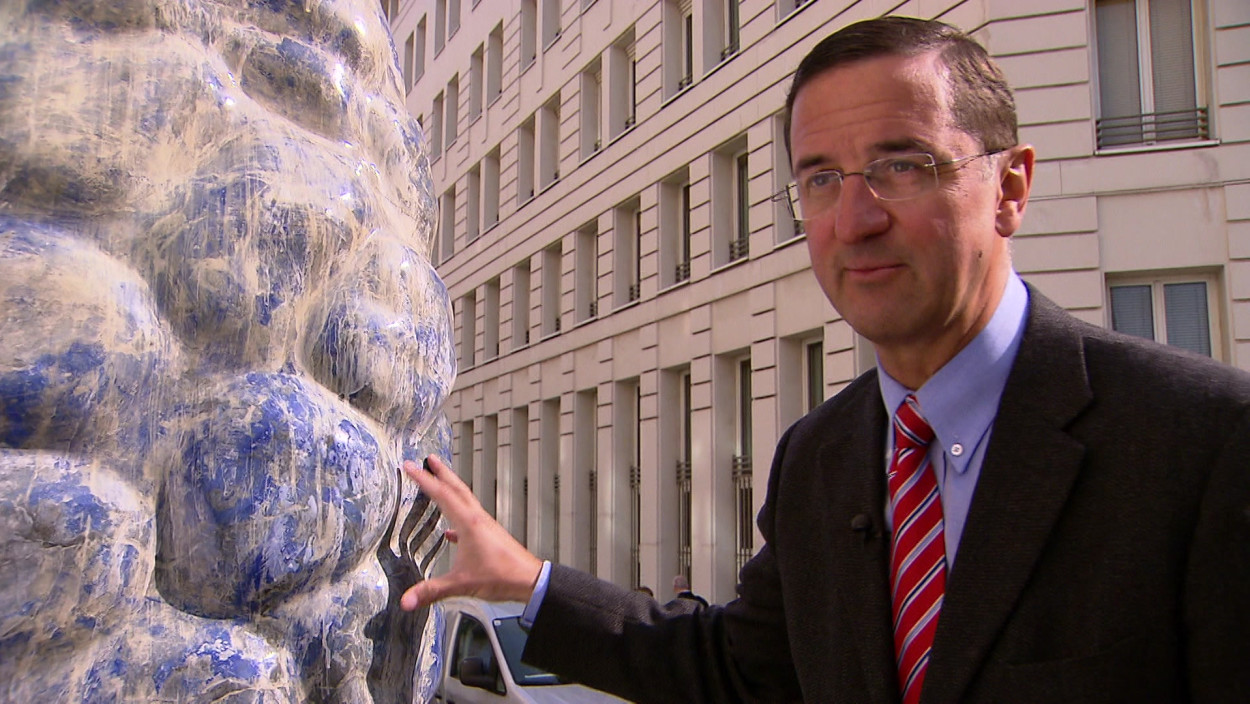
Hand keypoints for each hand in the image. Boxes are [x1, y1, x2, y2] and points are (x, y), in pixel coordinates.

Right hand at [399, 454, 543, 609]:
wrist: (529, 581)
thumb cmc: (501, 577)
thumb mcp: (461, 584)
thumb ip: (431, 591)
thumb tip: (406, 601)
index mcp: (468, 523)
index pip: (441, 495)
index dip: (423, 480)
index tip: (410, 466)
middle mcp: (478, 519)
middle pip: (457, 489)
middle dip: (441, 473)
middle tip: (430, 459)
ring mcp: (485, 526)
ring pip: (465, 500)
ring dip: (451, 489)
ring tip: (440, 483)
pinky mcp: (490, 535)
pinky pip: (470, 519)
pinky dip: (459, 517)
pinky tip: (451, 532)